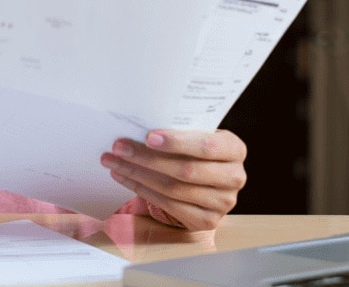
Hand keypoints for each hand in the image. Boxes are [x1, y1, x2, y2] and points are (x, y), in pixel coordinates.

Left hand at [101, 129, 246, 231]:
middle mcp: (234, 177)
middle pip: (185, 170)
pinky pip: (168, 205)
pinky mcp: (206, 220)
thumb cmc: (199, 150)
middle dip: (147, 158)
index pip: (205, 146)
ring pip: (173, 189)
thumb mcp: (199, 136)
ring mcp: (222, 202)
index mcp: (235, 149)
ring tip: (114, 161)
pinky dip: (142, 190)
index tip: (148, 136)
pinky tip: (125, 177)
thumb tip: (138, 127)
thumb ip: (181, 132)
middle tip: (119, 147)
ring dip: (138, 174)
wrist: (211, 181)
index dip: (177, 142)